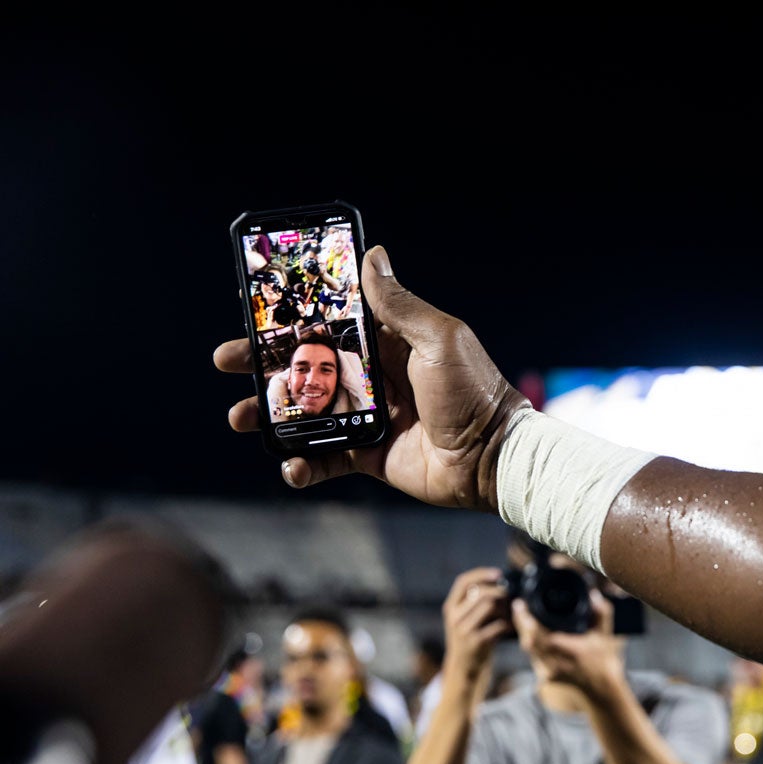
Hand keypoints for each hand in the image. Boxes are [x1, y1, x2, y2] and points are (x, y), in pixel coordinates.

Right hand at [213, 245, 529, 510]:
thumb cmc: (473, 392)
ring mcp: (368, 415)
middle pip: (306, 364)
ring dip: (270, 414)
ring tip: (241, 417)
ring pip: (305, 411)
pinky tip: (291, 465)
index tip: (252, 311)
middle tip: (226, 361)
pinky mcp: (369, 453)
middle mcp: (373, 375)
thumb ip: (400, 305)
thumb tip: (372, 256)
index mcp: (387, 342)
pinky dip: (302, 464)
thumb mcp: (439, 339)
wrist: (492, 457)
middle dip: (263, 363)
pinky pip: (326, 459)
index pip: (329, 322)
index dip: (290, 317)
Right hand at [442, 567, 511, 685]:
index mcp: (450, 607)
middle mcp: (454, 617)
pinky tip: (510, 627)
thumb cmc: (468, 636)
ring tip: (509, 614)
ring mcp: (464, 630)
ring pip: (490, 606)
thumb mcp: (462, 617)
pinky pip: (498, 625)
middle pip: (481, 592)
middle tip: (509, 597)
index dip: (481, 573)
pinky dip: (508, 624)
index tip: (499, 574)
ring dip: (505, 608)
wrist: (463, 666)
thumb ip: (472, 600)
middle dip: (500, 592)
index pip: (463, 582)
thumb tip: (498, 580)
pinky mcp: (476, 642)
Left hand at [512, 588, 624, 697]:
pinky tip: (529, 630)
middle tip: (519, 605)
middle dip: (521, 622)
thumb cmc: (603, 659)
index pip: (542, 636)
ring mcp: (550, 672)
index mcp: (572, 652)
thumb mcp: (605, 634)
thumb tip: (593, 594)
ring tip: (522, 614)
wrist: (601, 688)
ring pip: (529, 649)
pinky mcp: (545, 676)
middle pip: (530, 642)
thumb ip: (602, 613)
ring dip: (523, 631)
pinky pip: (532, 655)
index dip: (527, 621)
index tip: (521, 605)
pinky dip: (529, 641)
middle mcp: (558, 664)